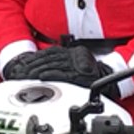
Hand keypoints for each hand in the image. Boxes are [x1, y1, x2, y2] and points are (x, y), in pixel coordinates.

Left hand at [3, 47, 118, 97]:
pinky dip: (51, 74)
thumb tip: (45, 68)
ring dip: (40, 69)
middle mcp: (77, 56)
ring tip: (29, 74)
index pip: (52, 52)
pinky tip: (42, 77)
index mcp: (75, 52)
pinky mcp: (80, 75)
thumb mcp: (77, 65)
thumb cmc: (93, 76)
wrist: (111, 82)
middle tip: (23, 69)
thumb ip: (64, 63)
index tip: (26, 62)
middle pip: (51, 58)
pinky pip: (63, 74)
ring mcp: (79, 65)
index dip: (37, 57)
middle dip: (35, 63)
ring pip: (55, 65)